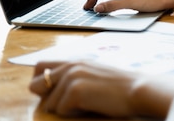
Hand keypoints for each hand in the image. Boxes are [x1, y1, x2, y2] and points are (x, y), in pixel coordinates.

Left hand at [29, 61, 171, 117]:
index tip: (53, 92)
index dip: (41, 81)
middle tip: (66, 101)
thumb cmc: (120, 86)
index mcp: (76, 60)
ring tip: (88, 102)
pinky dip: (74, 112)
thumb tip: (53, 88)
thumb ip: (75, 75)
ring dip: (65, 108)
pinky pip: (61, 110)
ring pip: (50, 103)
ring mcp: (72, 77)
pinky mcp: (76, 90)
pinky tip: (92, 105)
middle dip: (45, 96)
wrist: (138, 89)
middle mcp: (71, 65)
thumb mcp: (95, 73)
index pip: (41, 67)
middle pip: (35, 84)